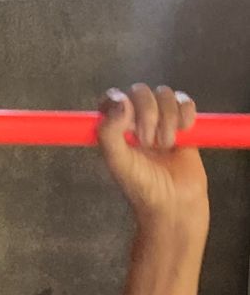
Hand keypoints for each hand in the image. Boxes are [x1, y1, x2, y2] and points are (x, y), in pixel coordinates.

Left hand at [95, 83, 208, 225]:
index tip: (128, 124)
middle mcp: (136, 121)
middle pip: (140, 91)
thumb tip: (121, 102)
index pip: (112, 98)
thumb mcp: (118, 162)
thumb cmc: (142, 188)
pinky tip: (183, 136)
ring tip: (166, 145)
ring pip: (164, 94)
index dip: (120, 103)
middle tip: (147, 142)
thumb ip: (109, 132)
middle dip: (147, 114)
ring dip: (167, 119)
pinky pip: (185, 102)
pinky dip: (185, 114)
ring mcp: (161, 120)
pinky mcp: (183, 124)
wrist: (174, 203)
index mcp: (115, 128)